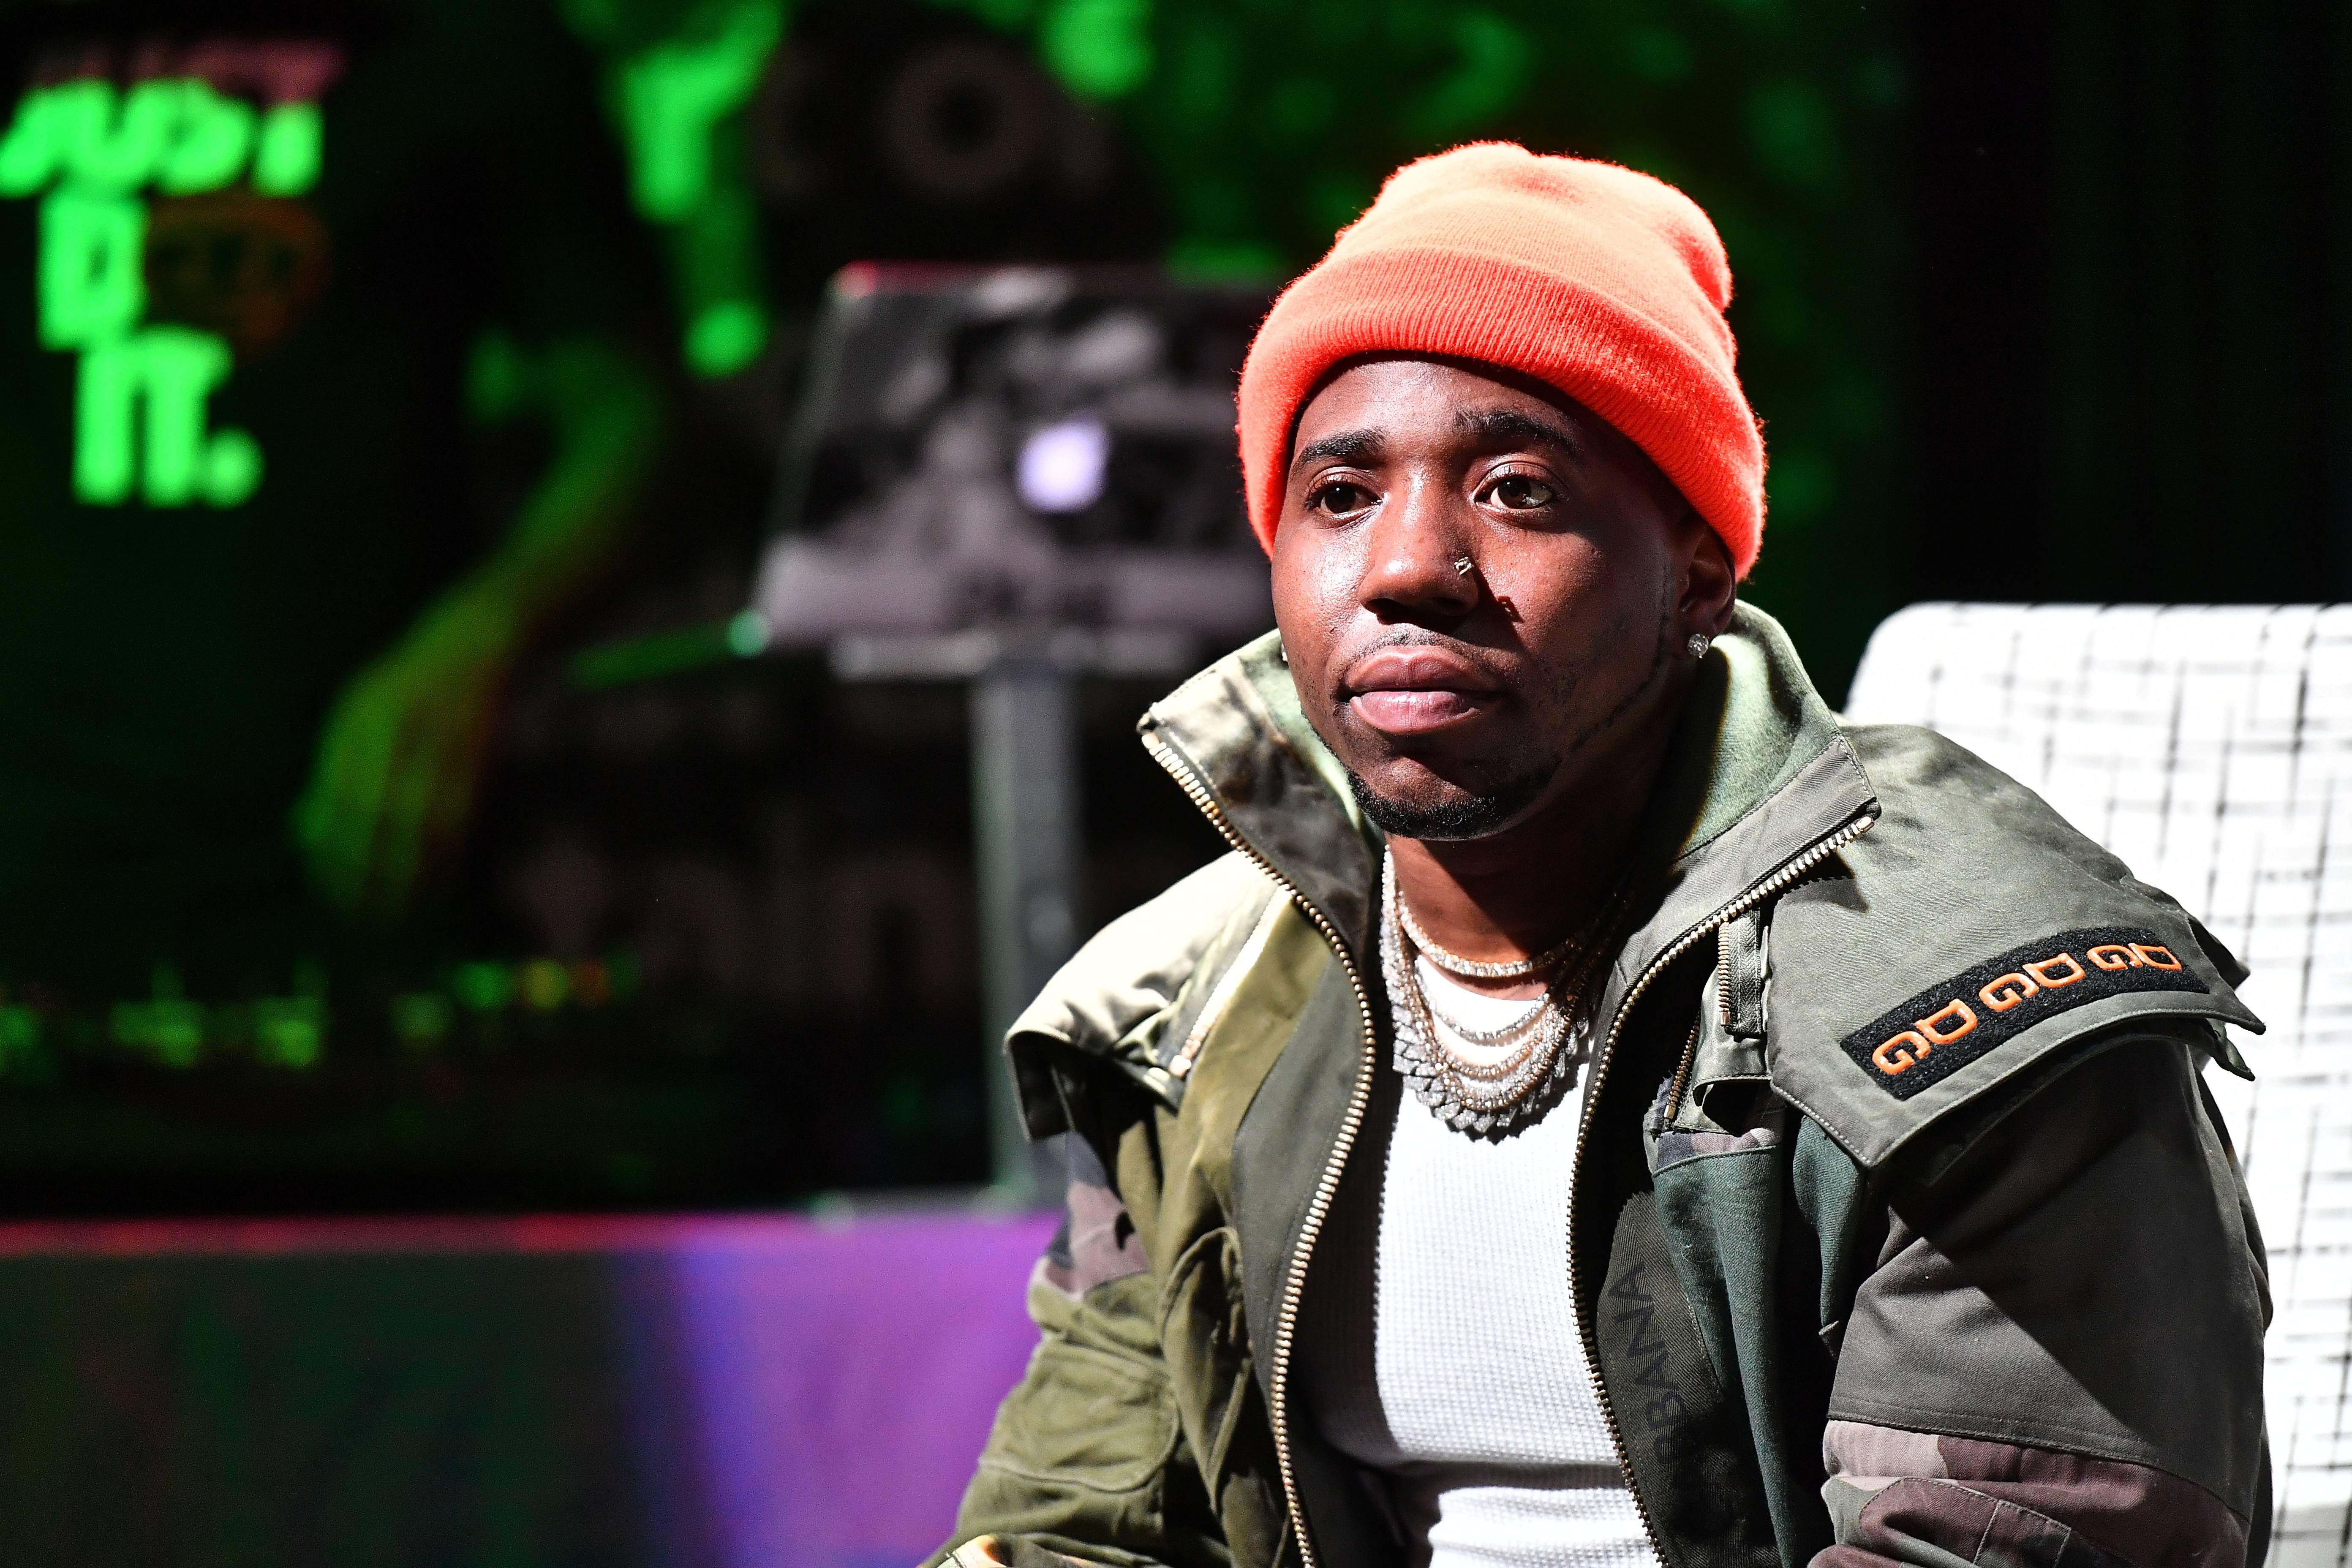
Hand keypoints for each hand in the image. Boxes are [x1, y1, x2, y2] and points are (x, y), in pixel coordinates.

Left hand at [293, 584, 522, 918]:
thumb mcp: (356, 712)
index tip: (330, 892)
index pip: (337, 800)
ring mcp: (438, 740)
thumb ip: (332, 768)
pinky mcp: (475, 751)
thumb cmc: (404, 682)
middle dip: (367, 872)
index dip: (333, 852)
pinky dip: (446, 852)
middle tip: (363, 915)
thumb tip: (304, 833)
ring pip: (419, 821)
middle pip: (375, 817)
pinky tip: (439, 879)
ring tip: (400, 912)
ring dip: (409, 873)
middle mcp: (394, 730)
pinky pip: (458, 813)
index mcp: (356, 720)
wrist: (469, 640)